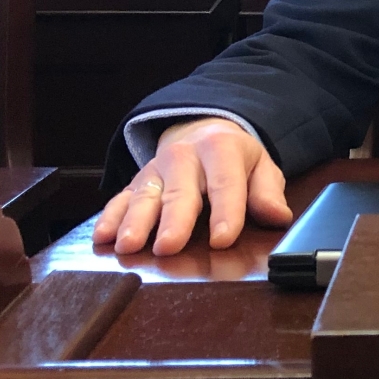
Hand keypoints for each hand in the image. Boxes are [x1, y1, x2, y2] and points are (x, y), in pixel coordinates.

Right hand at [93, 117, 292, 256]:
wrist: (201, 131)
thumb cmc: (234, 159)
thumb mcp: (260, 166)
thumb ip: (267, 191)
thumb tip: (277, 216)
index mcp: (220, 149)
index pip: (225, 184)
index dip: (226, 212)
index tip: (223, 240)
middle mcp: (183, 157)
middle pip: (179, 192)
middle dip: (174, 220)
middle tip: (168, 246)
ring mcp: (156, 170)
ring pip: (144, 196)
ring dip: (134, 222)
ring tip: (128, 246)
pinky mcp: (136, 182)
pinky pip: (120, 199)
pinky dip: (109, 218)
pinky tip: (102, 237)